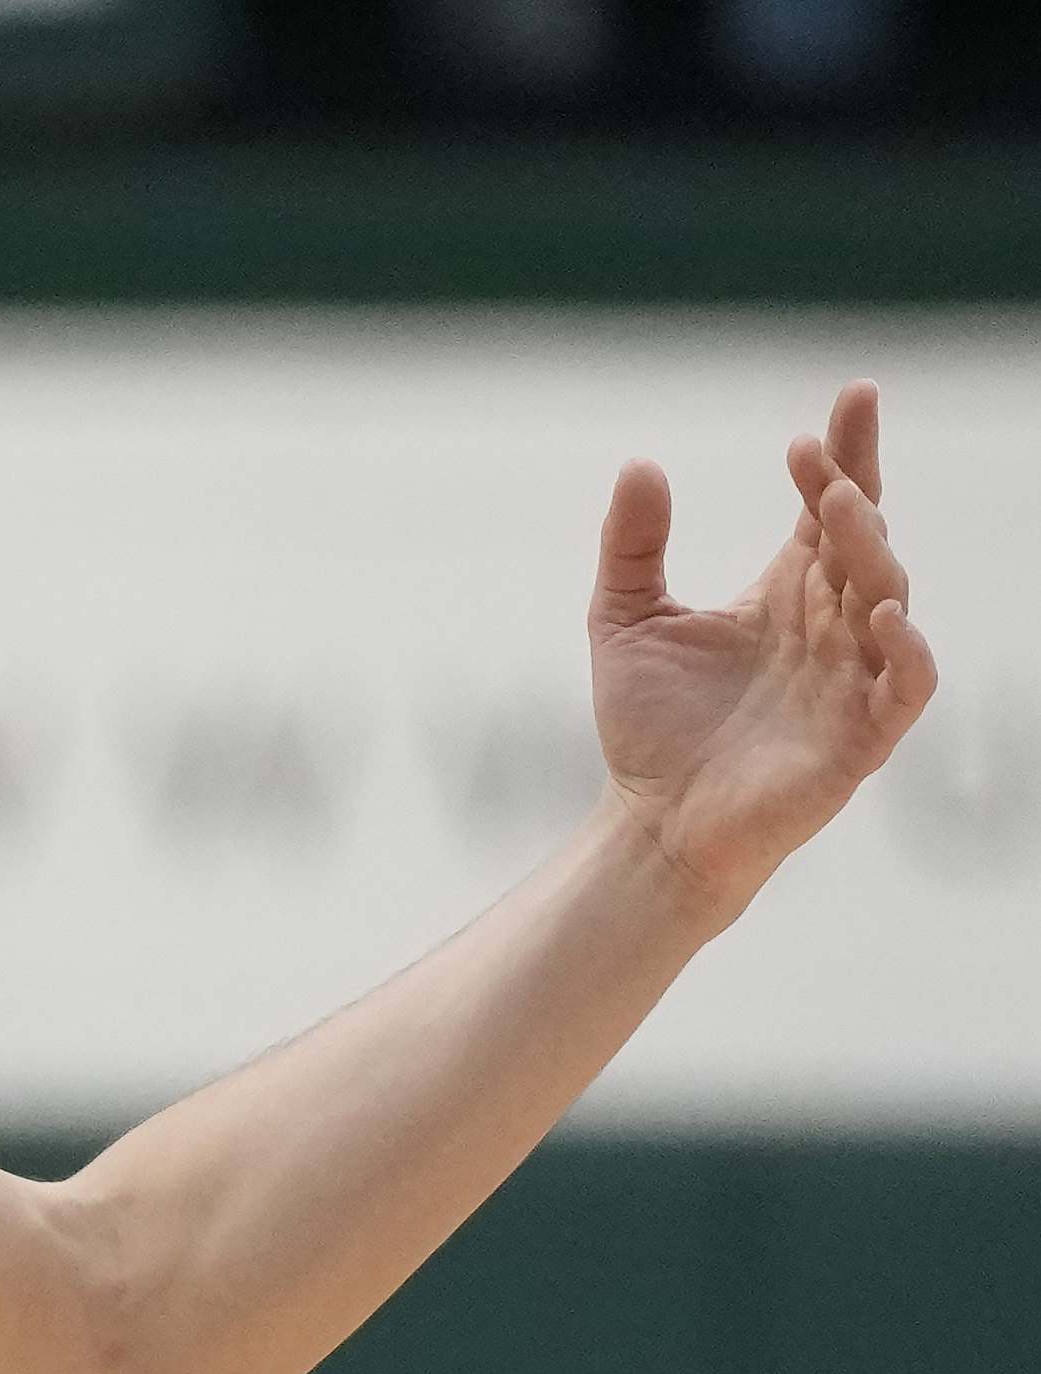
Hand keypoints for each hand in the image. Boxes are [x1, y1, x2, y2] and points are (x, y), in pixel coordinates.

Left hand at [585, 378, 938, 915]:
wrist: (652, 824)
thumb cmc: (650, 727)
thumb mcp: (622, 619)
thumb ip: (631, 546)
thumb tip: (639, 462)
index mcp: (788, 592)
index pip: (830, 509)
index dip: (848, 453)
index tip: (853, 396)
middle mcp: (830, 627)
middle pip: (860, 543)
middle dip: (846, 495)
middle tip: (817, 459)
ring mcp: (850, 680)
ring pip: (888, 599)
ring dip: (870, 551)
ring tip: (838, 506)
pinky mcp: (860, 740)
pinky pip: (905, 686)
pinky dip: (904, 650)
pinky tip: (880, 615)